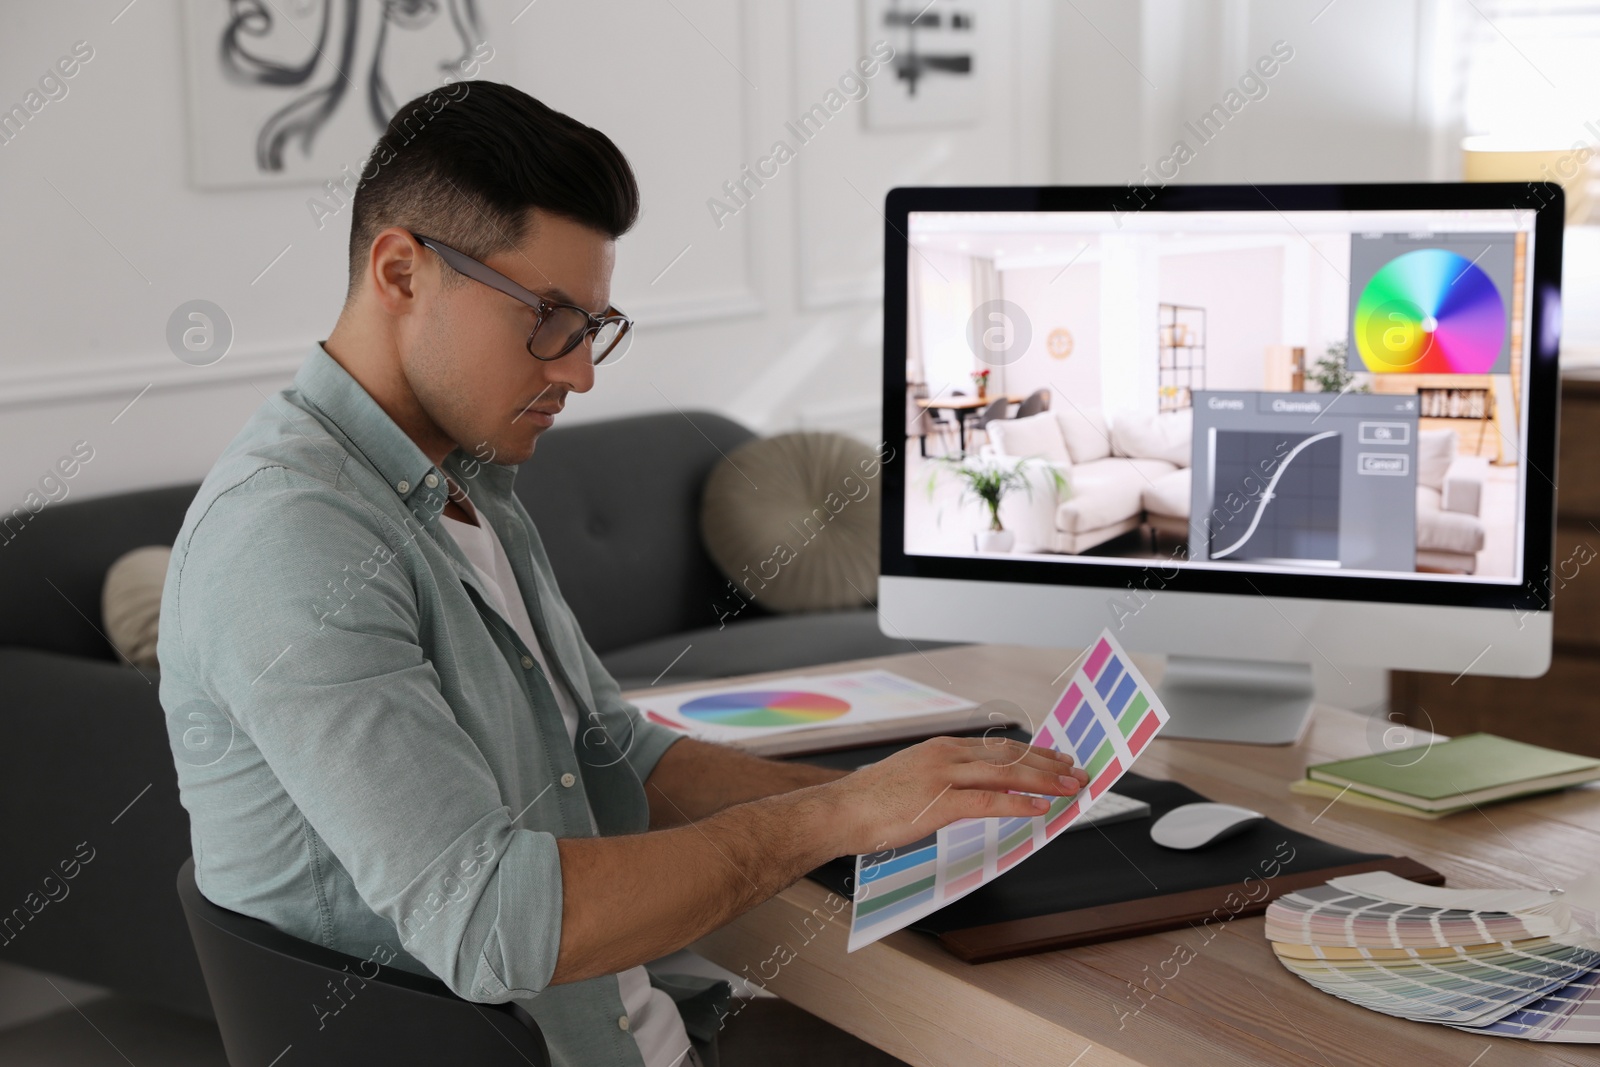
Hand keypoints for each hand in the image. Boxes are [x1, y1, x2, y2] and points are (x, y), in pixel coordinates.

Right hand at [819, 736, 1088, 855]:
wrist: (839, 811)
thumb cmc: (871, 802)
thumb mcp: (912, 779)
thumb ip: (944, 780)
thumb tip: (972, 792)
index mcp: (941, 748)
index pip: (998, 747)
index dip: (1033, 753)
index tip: (1057, 758)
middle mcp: (946, 755)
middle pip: (1009, 755)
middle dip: (1047, 764)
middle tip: (1076, 771)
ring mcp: (943, 776)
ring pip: (1005, 774)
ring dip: (1044, 781)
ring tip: (1070, 788)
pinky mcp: (938, 802)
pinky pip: (988, 802)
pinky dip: (1019, 804)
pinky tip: (1040, 809)